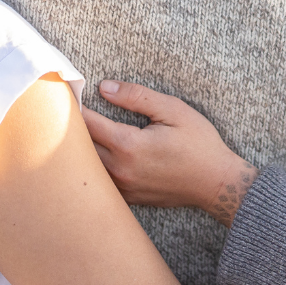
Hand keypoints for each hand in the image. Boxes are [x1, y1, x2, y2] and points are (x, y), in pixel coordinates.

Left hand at [82, 80, 259, 226]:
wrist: (217, 183)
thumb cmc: (199, 144)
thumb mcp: (173, 110)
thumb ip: (136, 96)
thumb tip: (104, 87)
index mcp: (129, 146)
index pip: (88, 124)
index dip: (75, 107)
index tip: (69, 94)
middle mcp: (120, 170)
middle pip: (81, 148)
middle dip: (72, 127)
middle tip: (68, 109)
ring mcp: (123, 188)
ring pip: (88, 167)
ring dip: (80, 149)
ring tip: (76, 130)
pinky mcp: (129, 198)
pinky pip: (101, 181)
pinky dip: (94, 166)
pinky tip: (96, 152)